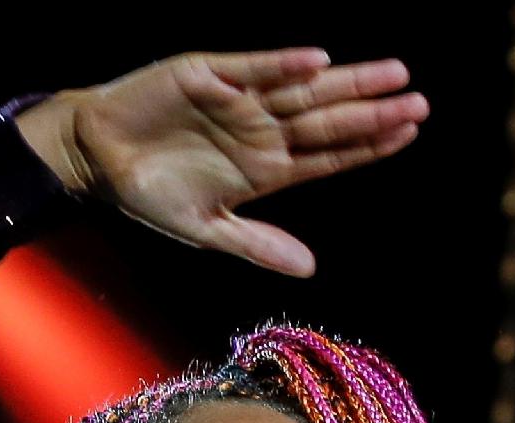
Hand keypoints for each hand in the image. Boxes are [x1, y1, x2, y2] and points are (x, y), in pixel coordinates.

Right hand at [18, 48, 426, 276]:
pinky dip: (282, 65)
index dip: (368, 145)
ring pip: (303, 91)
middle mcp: (262, 131)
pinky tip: (317, 62)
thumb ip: (257, 244)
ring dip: (346, 83)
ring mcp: (239, 101)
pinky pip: (253, 69)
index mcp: (266, 169)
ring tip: (392, 75)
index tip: (409, 134)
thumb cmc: (151, 195)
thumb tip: (310, 269)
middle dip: (374, 112)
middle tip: (419, 102)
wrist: (96, 161)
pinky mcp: (208, 75)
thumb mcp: (206, 230)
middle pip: (328, 120)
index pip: (329, 155)